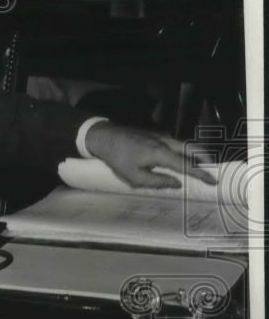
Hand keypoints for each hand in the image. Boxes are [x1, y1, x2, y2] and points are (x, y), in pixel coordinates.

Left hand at [83, 122, 216, 187]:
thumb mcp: (134, 176)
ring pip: (185, 144)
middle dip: (205, 160)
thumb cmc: (117, 159)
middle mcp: (165, 142)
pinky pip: (176, 143)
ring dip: (195, 155)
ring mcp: (161, 136)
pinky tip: (181, 159)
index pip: (187, 165)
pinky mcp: (156, 135)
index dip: (201, 174)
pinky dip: (184, 151)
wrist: (105, 137)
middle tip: (211, 171)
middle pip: (192, 149)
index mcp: (161, 153)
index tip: (213, 181)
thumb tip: (177, 184)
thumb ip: (157, 182)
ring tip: (199, 167)